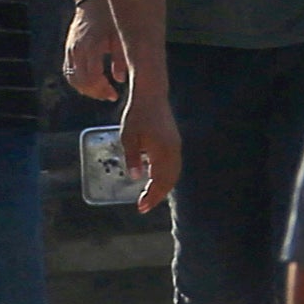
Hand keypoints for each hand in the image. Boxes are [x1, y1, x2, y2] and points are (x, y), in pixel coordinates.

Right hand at [63, 5, 126, 99]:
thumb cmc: (113, 15)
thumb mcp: (121, 34)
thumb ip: (121, 57)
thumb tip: (121, 79)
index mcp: (92, 45)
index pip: (92, 76)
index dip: (102, 89)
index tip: (114, 95)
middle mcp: (78, 49)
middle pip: (80, 80)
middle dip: (95, 92)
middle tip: (110, 96)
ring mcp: (71, 49)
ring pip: (72, 78)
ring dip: (86, 89)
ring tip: (102, 92)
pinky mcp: (69, 49)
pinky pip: (69, 71)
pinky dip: (78, 81)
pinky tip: (92, 84)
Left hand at [113, 95, 181, 214]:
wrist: (151, 95)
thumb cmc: (137, 115)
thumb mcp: (128, 137)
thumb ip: (133, 158)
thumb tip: (136, 178)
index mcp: (163, 151)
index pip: (160, 181)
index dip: (151, 196)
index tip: (141, 207)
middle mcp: (173, 150)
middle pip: (170, 180)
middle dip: (158, 195)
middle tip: (144, 207)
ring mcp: (176, 146)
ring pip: (174, 173)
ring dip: (163, 187)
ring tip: (150, 197)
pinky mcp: (174, 142)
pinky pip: (173, 165)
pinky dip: (166, 177)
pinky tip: (155, 179)